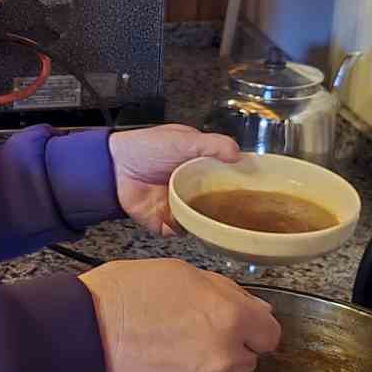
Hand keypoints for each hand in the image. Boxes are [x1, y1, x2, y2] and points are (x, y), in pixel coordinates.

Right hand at [80, 258, 280, 371]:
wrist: (79, 331)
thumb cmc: (126, 293)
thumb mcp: (180, 274)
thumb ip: (227, 293)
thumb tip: (259, 312)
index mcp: (231, 319)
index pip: (269, 335)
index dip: (248, 327)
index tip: (228, 325)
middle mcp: (225, 360)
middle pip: (245, 362)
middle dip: (224, 350)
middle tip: (186, 336)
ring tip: (167, 359)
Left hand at [109, 124, 240, 234]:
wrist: (114, 166)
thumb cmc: (146, 147)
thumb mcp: (184, 139)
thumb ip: (212, 145)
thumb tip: (238, 154)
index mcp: (203, 168)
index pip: (229, 180)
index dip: (242, 185)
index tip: (257, 190)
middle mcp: (195, 189)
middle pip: (221, 205)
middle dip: (230, 210)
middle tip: (241, 211)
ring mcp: (180, 207)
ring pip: (204, 222)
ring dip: (210, 222)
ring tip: (221, 220)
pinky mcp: (166, 222)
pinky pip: (181, 231)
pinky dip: (186, 230)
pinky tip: (192, 223)